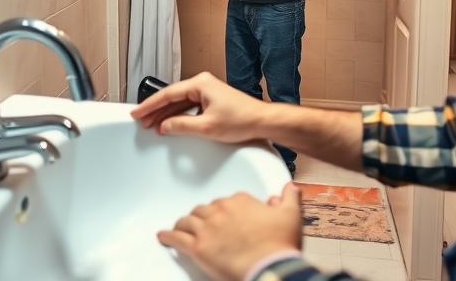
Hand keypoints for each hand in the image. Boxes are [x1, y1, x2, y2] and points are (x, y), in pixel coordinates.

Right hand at [131, 72, 268, 142]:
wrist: (262, 121)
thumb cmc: (242, 119)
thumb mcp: (207, 127)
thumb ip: (182, 126)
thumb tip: (164, 126)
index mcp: (200, 84)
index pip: (167, 94)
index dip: (149, 105)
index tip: (137, 112)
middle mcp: (203, 84)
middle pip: (172, 97)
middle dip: (155, 110)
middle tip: (141, 121)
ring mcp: (207, 91)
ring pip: (180, 102)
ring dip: (166, 114)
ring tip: (152, 125)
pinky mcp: (212, 99)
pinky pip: (189, 106)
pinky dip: (178, 115)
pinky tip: (171, 124)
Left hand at [158, 183, 302, 280]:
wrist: (270, 267)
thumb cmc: (280, 245)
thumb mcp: (291, 215)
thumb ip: (290, 197)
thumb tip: (289, 187)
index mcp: (241, 201)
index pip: (228, 201)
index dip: (226, 210)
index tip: (227, 217)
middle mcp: (221, 210)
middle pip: (205, 209)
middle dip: (203, 216)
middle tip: (203, 224)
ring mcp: (207, 228)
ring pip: (188, 221)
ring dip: (183, 224)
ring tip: (180, 227)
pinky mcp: (197, 247)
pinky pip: (176, 238)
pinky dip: (168, 236)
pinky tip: (163, 236)